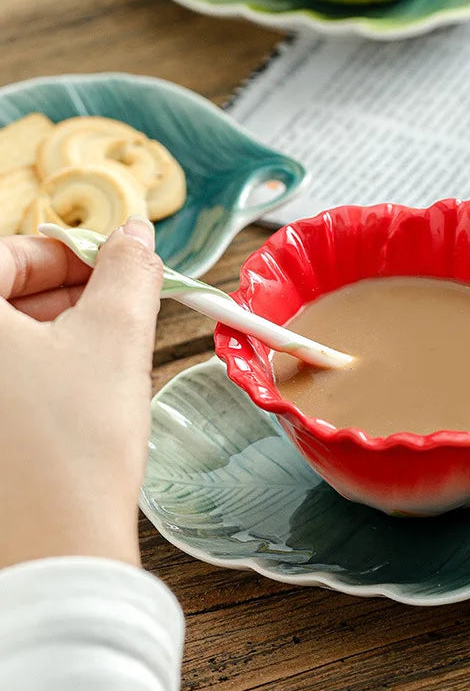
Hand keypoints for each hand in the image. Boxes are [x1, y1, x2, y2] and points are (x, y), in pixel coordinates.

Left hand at [0, 217, 162, 568]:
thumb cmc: (76, 444)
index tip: (115, 270)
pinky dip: (32, 371)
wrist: (53, 554)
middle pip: (0, 295)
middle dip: (64, 294)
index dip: (71, 254)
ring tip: (103, 354)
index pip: (7, 253)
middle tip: (117, 310)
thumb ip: (129, 272)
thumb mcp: (115, 338)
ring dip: (52, 333)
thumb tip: (137, 235)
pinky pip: (0, 381)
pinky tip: (73, 390)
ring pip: (2, 341)